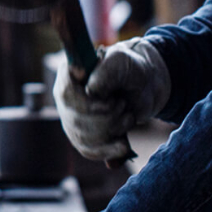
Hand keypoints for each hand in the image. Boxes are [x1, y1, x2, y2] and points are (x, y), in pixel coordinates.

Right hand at [54, 37, 169, 162]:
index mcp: (69, 74)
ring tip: (127, 116)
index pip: (66, 93)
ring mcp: (72, 118)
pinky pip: (89, 151)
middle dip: (108, 116)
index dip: (87, 102)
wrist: (145, 87)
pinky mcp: (83, 136)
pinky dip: (109, 150)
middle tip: (123, 104)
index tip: (110, 99)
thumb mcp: (121, 61)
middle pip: (76, 119)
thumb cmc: (130, 69)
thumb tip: (90, 92)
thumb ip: (105, 72)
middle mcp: (66, 98)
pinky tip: (123, 145)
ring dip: (113, 129)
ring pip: (84, 138)